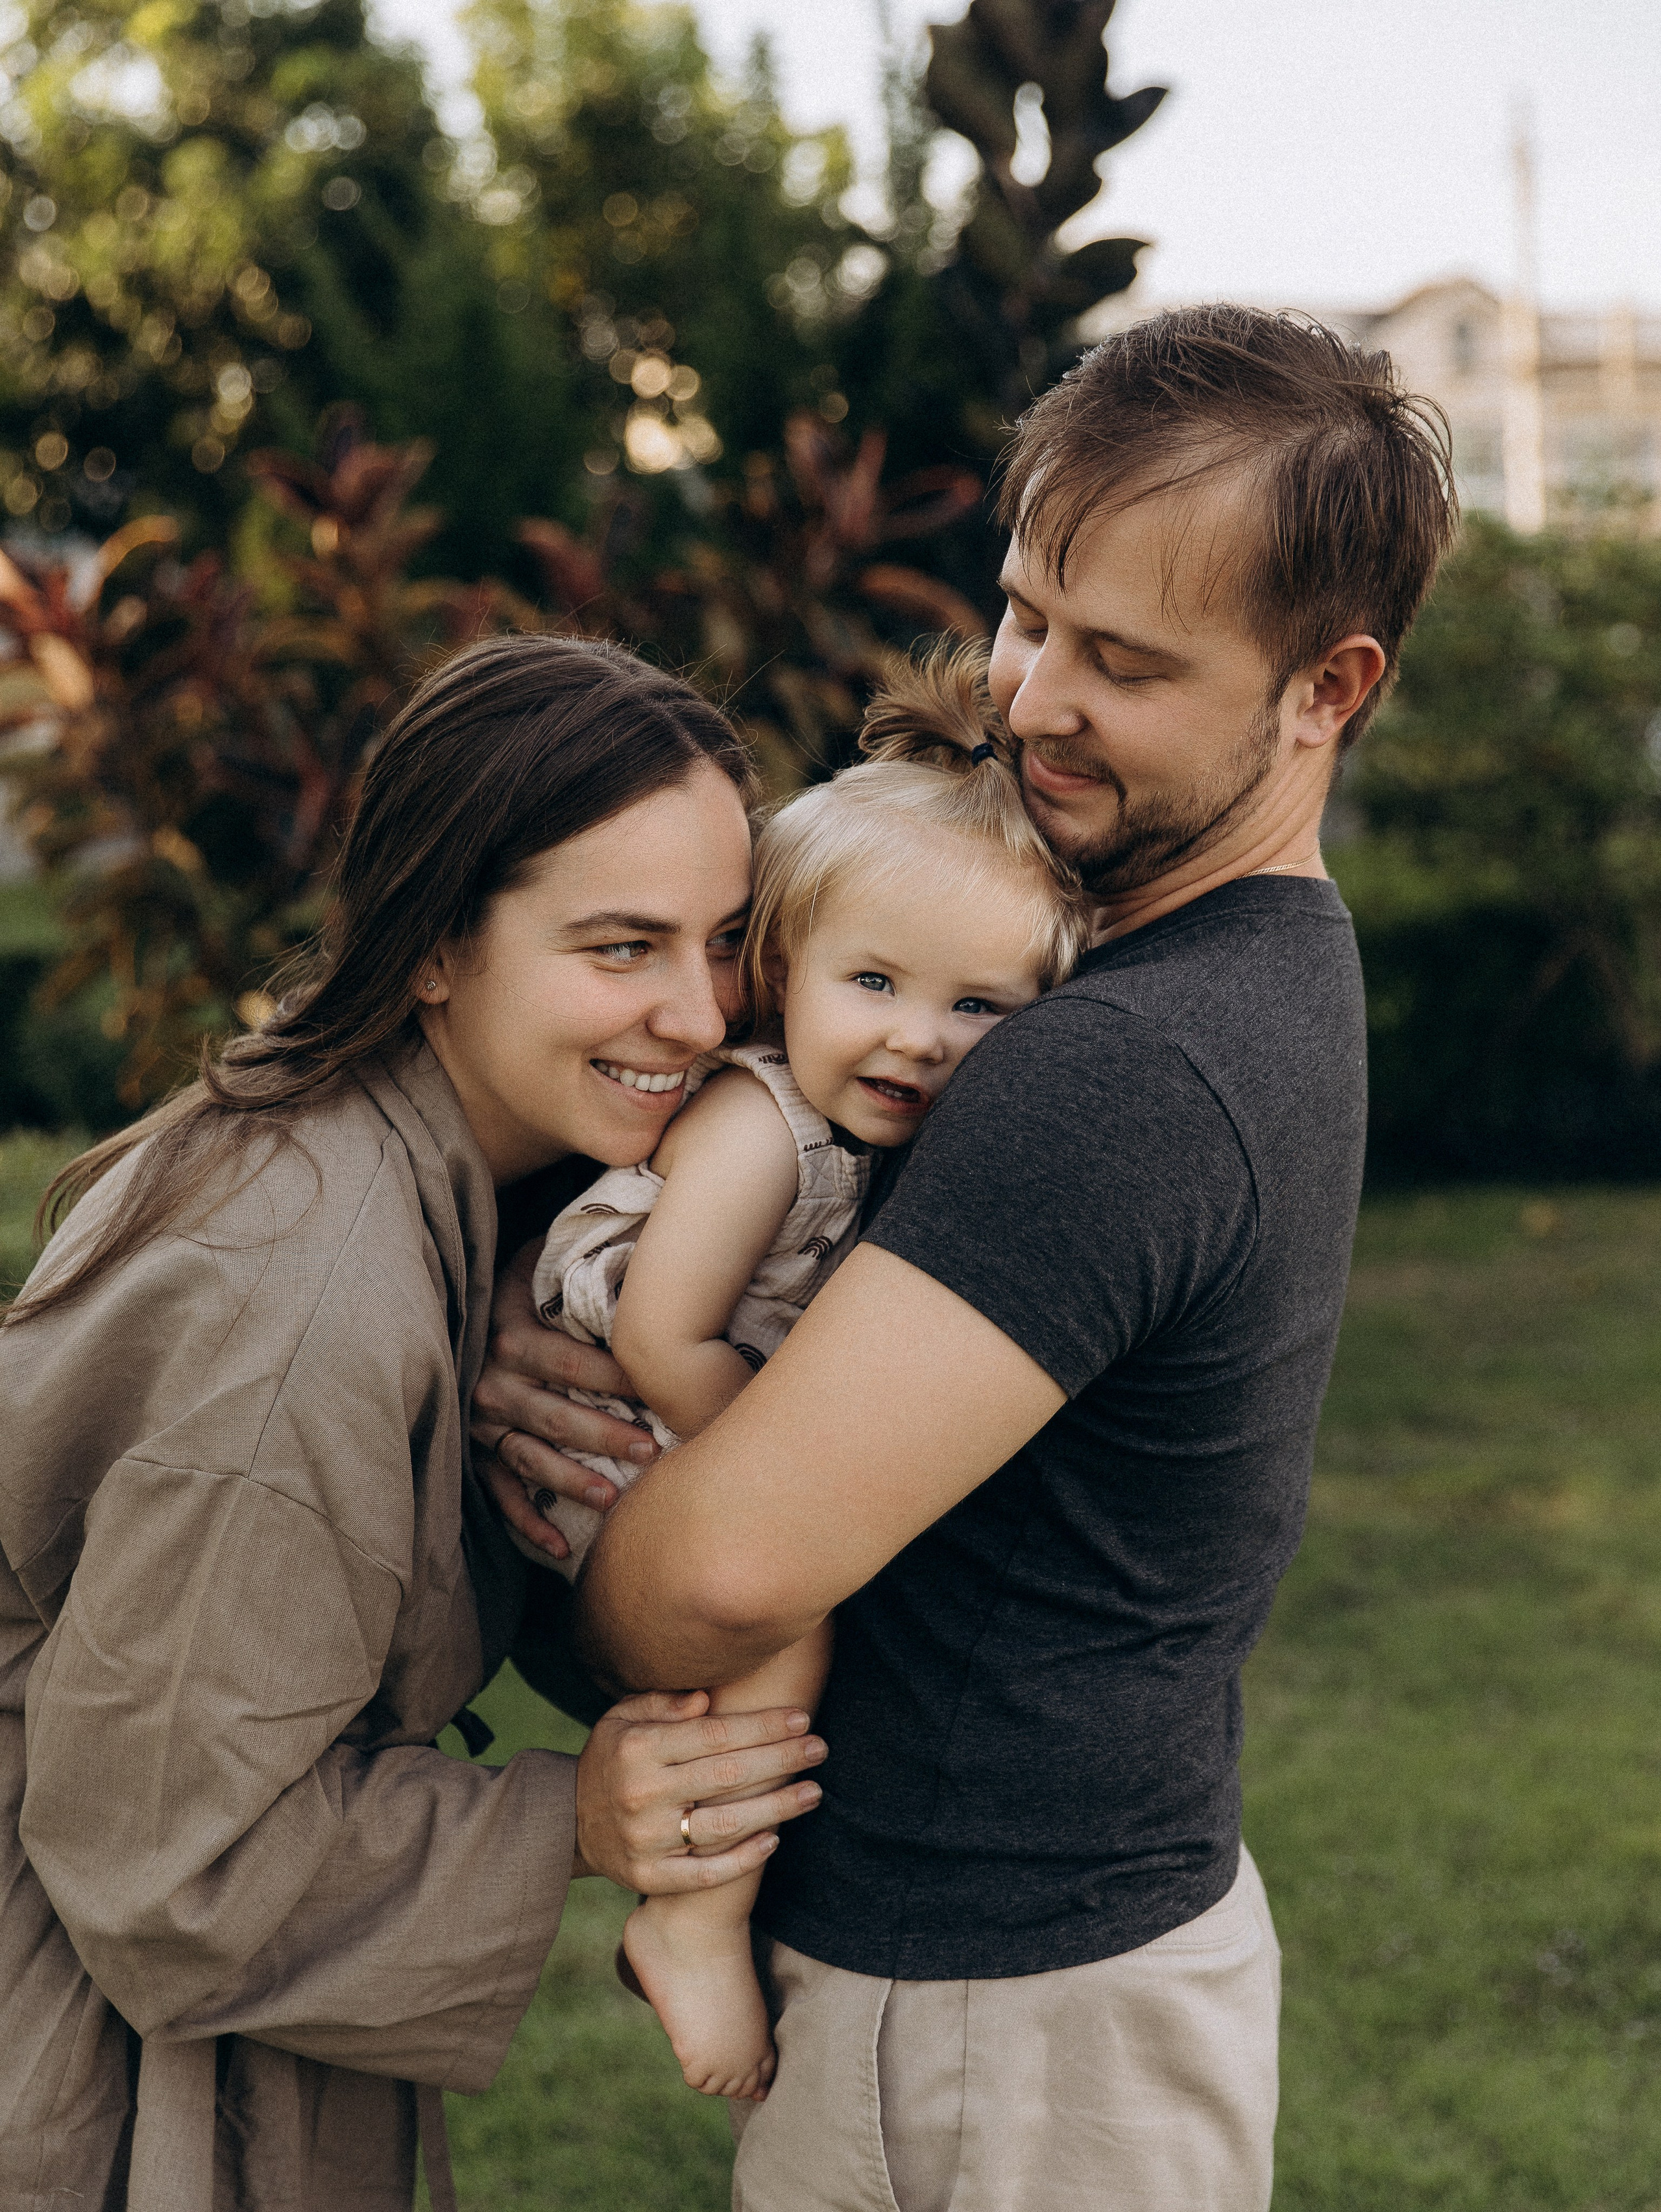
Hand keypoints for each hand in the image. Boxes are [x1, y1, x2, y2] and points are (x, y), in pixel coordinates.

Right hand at [474, 1240, 661, 1561]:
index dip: (617, 1377)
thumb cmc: (512, 1283)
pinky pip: (500, 1494)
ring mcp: (481, 1423)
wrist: (440, 1306)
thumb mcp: (534, 1262)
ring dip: (571, 1480)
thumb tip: (645, 1257)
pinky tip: (559, 1548)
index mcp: (510, 1336)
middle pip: (555, 1414)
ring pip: (531, 1458)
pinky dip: (527, 1522)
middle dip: (603, 1435)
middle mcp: (492, 1383)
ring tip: (613, 1500)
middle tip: (651, 1450)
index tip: (662, 1390)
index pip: (571, 1362)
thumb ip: (577, 1266)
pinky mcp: (474, 1453)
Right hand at [572, 1691, 825, 1890]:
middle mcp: (643, 1794)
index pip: (714, 1734)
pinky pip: (706, 1872)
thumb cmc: (612, 1758)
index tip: (801, 1718)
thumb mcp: (623, 1717)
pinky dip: (743, 1858)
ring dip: (776, 1808)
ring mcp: (648, 1840)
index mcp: (638, 1748)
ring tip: (814, 1792)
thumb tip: (706, 1696)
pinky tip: (775, 1839)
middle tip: (820, 1748)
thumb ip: (663, 1702)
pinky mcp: (650, 1877)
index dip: (762, 1726)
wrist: (568, 1822)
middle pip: (727, 1776)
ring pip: (725, 1826)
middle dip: (781, 1759)